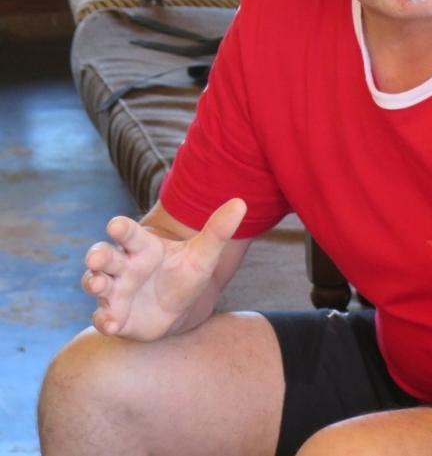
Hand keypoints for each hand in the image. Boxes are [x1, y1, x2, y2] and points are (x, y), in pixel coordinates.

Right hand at [82, 198, 246, 340]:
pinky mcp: (114, 315)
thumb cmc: (185, 275)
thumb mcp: (203, 255)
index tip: (116, 224)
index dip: (122, 228)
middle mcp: (123, 266)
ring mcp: (115, 291)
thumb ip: (218, 231)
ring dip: (94, 283)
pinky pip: (102, 317)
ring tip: (99, 285)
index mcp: (143, 247)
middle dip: (98, 255)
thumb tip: (241, 203)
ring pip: (96, 282)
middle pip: (104, 256)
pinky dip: (103, 321)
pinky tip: (112, 324)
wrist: (180, 309)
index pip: (129, 234)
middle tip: (96, 257)